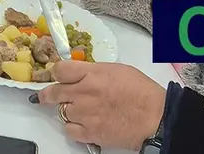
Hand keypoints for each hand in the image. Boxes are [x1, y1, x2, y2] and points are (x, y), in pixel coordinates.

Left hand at [36, 62, 165, 150]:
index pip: (60, 69)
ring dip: (67, 110)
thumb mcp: (117, 70)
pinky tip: (83, 123)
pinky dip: (73, 127)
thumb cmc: (142, 92)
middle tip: (47, 95)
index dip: (57, 72)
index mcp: (92, 74)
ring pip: (61, 111)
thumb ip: (94, 71)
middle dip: (48, 93)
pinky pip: (69, 130)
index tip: (57, 75)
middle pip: (54, 92)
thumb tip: (81, 74)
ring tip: (80, 110)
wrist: (156, 118)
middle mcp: (84, 93)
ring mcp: (85, 114)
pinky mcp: (90, 133)